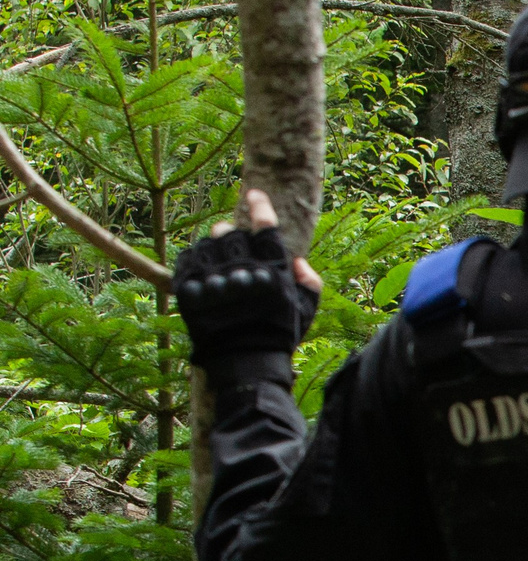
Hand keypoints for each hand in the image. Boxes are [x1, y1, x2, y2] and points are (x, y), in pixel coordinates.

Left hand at [173, 189, 323, 365]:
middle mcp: (242, 271)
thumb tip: (297, 260)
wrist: (245, 364)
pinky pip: (187, 260)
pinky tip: (201, 268)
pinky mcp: (190, 290)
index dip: (260, 207)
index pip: (265, 227)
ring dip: (212, 245)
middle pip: (232, 233)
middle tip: (231, 238)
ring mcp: (213, 279)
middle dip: (232, 231)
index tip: (254, 195)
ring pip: (207, 244)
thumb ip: (308, 283)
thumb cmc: (278, 337)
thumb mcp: (304, 312)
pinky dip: (193, 259)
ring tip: (216, 257)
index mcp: (272, 272)